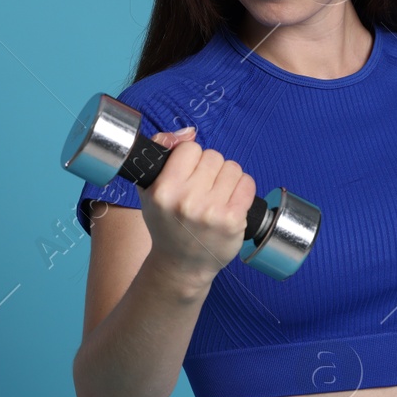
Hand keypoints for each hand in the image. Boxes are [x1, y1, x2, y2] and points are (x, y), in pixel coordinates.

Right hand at [137, 125, 255, 285]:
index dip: (191, 158)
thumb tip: (188, 132)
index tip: (189, 173)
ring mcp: (211, 211)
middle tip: (204, 188)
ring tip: (217, 195)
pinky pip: (247, 184)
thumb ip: (161, 154)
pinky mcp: (233, 220)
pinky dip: (242, 189)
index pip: (189, 148)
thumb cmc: (166, 224)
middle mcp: (186, 200)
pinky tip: (231, 202)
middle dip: (211, 169)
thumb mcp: (149, 190)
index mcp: (163, 190)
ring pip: (232, 168)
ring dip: (227, 178)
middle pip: (213, 156)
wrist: (181, 264)